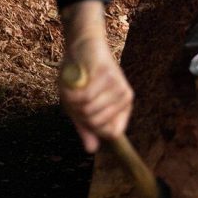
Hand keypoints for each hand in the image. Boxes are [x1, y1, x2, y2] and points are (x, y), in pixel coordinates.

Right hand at [59, 1, 133, 152]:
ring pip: (89, 110)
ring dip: (74, 101)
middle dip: (79, 113)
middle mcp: (125, 99)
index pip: (113, 134)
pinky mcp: (109, 75)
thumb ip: (86, 127)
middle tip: (77, 96)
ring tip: (77, 86)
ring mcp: (119, 86)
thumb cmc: (82, 79)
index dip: (93, 128)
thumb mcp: (80, 107)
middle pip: (96, 123)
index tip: (84, 114)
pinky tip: (76, 80)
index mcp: (122, 109)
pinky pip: (85, 96)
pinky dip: (72, 91)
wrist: (83, 47)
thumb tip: (91, 150)